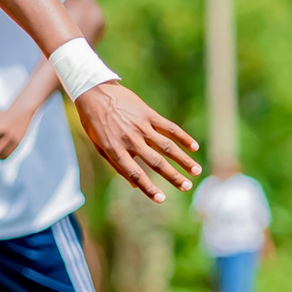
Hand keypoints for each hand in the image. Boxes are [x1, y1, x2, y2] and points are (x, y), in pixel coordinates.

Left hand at [71, 82, 199, 201]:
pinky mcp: (148, 114)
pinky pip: (169, 127)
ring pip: (167, 146)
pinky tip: (194, 147)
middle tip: (187, 187)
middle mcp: (130, 140)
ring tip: (197, 171)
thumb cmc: (94, 122)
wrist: (94, 92)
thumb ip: (116, 164)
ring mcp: (140, 126)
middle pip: (156, 162)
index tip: (162, 200)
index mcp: (115, 150)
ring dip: (184, 159)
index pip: (134, 174)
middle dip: (173, 176)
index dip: (148, 188)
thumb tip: (134, 185)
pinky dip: (182, 137)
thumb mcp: (99, 145)